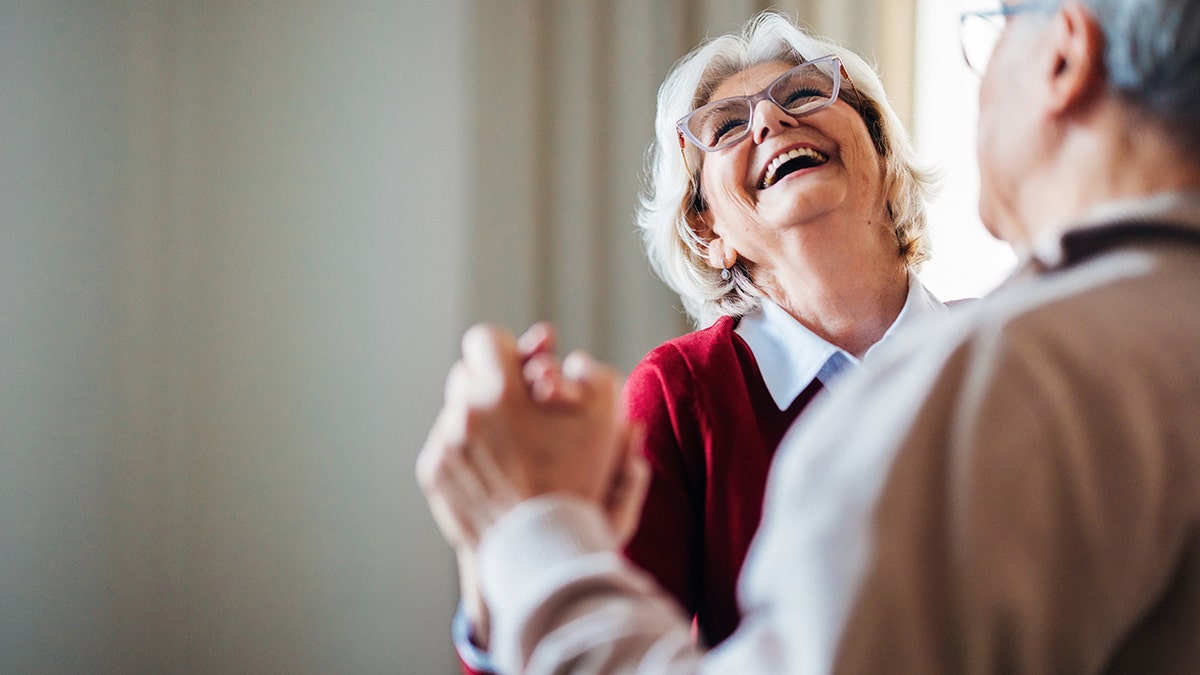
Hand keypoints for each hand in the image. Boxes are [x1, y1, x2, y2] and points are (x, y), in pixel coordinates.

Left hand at [416, 323, 629, 551]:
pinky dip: (468, 453)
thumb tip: (573, 363)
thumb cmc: (581, 483)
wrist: (546, 551)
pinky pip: (446, 446)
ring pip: (457, 412)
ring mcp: (441, 445)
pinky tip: (496, 471)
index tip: (527, 376)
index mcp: (498, 389)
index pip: (486, 340)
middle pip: (468, 375)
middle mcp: (460, 412)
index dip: (512, 353)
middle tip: (523, 410)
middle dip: (496, 388)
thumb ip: (593, 375)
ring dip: (481, 421)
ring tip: (514, 447)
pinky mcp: (432, 475)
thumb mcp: (606, 418)